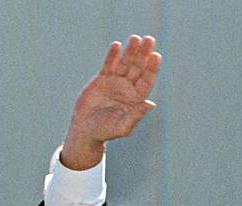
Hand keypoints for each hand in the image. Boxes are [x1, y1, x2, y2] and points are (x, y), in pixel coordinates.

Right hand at [62, 35, 160, 169]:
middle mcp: (128, 88)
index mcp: (136, 99)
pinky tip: (117, 45)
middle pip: (138, 68)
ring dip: (130, 51)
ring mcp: (115, 82)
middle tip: (150, 39)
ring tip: (136, 38)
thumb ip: (136, 114)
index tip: (156, 56)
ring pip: (125, 64)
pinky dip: (113, 56)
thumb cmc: (106, 131)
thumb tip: (151, 104)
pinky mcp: (101, 80)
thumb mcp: (123, 126)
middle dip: (143, 54)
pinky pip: (109, 65)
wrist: (85, 129)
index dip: (152, 68)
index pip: (147, 80)